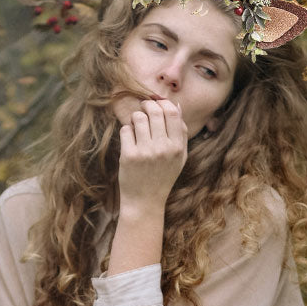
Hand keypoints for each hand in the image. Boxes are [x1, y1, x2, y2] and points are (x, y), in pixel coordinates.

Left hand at [115, 98, 187, 213]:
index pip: (172, 113)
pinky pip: (126, 130)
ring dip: (135, 117)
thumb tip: (176, 105)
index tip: (156, 104)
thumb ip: (181, 132)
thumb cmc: (163, 177)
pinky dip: (127, 130)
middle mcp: (162, 148)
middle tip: (143, 109)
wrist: (145, 201)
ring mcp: (145, 152)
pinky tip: (130, 139)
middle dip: (147, 105)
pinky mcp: (128, 156)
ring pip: (138, 118)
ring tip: (135, 125)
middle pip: (155, 111)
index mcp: (177, 147)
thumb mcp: (179, 157)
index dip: (163, 103)